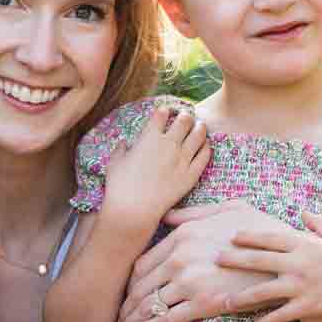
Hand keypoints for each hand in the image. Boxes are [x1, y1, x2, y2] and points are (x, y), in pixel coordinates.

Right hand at [101, 105, 209, 231]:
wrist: (133, 210)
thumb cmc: (120, 186)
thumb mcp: (115, 162)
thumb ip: (121, 149)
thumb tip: (124, 144)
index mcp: (149, 137)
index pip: (161, 114)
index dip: (164, 111)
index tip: (165, 113)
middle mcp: (169, 144)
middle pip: (184, 120)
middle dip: (186, 116)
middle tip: (186, 118)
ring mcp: (182, 159)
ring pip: (199, 134)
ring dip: (200, 127)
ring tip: (200, 127)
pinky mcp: (191, 175)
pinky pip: (204, 156)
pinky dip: (206, 147)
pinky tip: (205, 145)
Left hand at [117, 200, 285, 321]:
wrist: (290, 261)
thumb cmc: (265, 233)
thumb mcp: (232, 209)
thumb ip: (196, 213)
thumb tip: (168, 217)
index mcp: (184, 235)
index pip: (143, 262)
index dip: (130, 282)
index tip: (124, 294)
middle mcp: (181, 256)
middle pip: (141, 284)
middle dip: (125, 304)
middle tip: (115, 318)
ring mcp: (191, 280)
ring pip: (149, 302)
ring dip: (131, 319)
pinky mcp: (204, 303)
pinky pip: (167, 318)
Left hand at [213, 210, 321, 321]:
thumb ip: (318, 223)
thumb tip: (302, 212)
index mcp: (305, 243)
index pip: (270, 237)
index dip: (249, 236)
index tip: (231, 236)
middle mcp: (300, 262)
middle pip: (259, 261)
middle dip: (234, 260)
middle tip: (214, 260)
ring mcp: (303, 285)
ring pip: (264, 291)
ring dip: (242, 297)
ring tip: (224, 302)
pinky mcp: (309, 305)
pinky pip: (282, 314)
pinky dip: (267, 321)